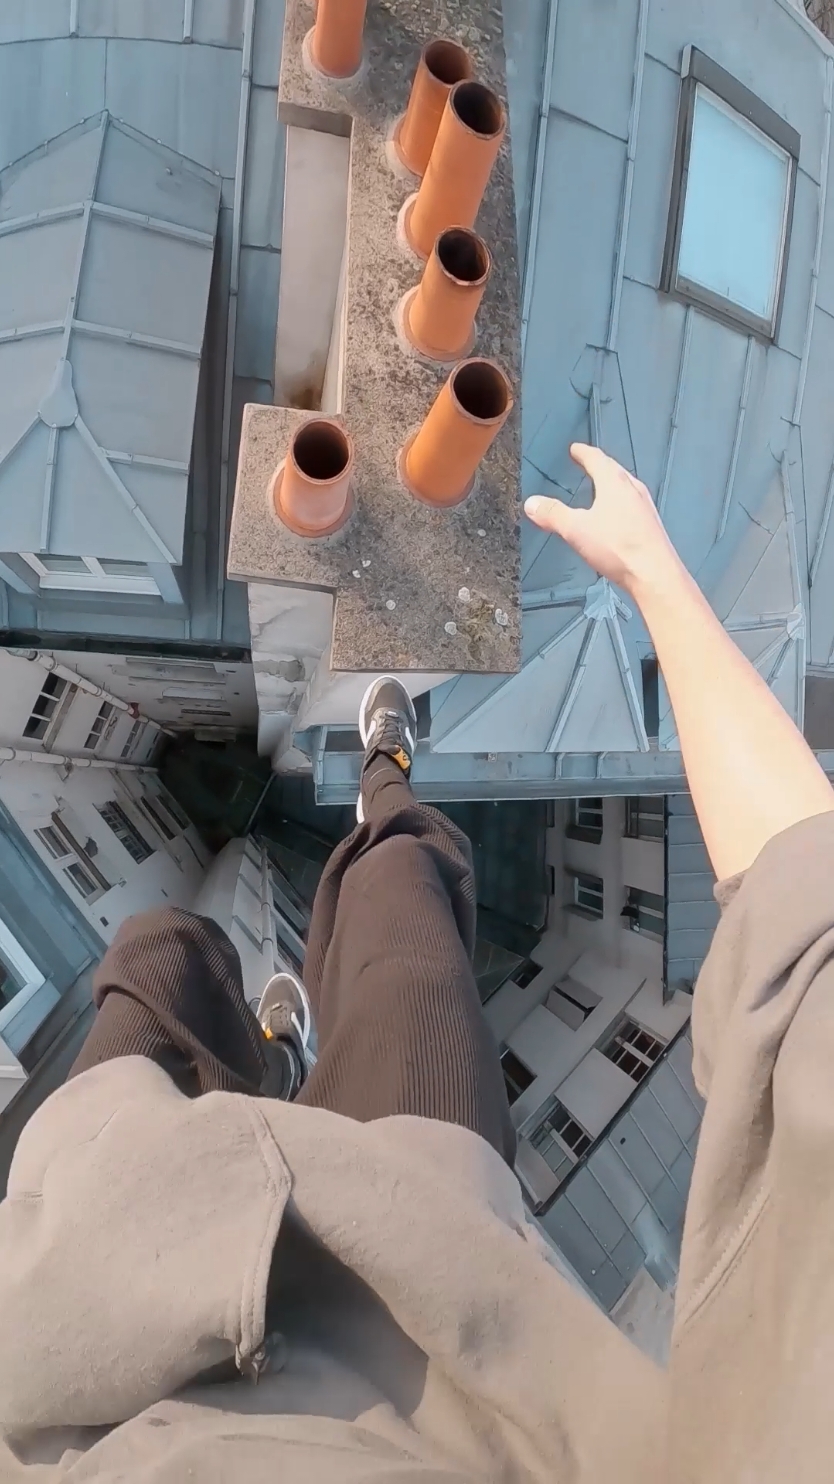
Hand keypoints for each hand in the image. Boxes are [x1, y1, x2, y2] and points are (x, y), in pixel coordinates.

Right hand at [524, 444, 681, 598]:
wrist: (654, 575)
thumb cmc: (619, 548)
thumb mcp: (576, 530)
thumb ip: (553, 514)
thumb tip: (532, 503)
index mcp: (614, 483)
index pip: (597, 459)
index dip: (584, 453)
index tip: (576, 449)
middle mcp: (633, 490)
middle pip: (615, 470)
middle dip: (600, 465)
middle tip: (589, 462)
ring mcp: (645, 508)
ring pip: (626, 487)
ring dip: (613, 484)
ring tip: (602, 487)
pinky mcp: (651, 526)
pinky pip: (633, 506)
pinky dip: (622, 503)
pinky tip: (618, 517)